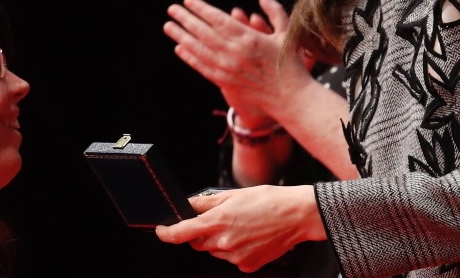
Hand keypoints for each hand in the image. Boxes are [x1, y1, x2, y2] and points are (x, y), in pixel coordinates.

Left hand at [155, 185, 323, 272]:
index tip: (161, 230)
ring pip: (214, 251)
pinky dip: (234, 249)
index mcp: (218, 220)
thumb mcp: (234, 194)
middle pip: (197, 243)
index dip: (167, 233)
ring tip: (240, 226)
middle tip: (217, 220)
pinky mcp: (247, 265)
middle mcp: (224, 241)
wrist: (298, 216)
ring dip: (218, 241)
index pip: (181, 232)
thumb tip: (188, 206)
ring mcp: (236, 256)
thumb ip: (207, 203)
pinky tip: (249, 237)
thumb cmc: (269, 200)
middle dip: (200, 233)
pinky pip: (230, 259)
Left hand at [164, 0, 310, 124]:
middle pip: (203, 32)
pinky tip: (179, 48)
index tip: (188, 1)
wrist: (290, 97)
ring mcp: (228, 69)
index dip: (201, 9)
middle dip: (185, 19)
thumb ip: (274, 11)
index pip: (218, 19)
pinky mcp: (225, 82)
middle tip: (172, 9)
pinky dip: (189, 57)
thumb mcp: (286, 33)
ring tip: (168, 26)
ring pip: (199, 49)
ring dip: (181, 37)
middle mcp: (235, 53)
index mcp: (249, 37)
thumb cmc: (290, 62)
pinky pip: (202, 67)